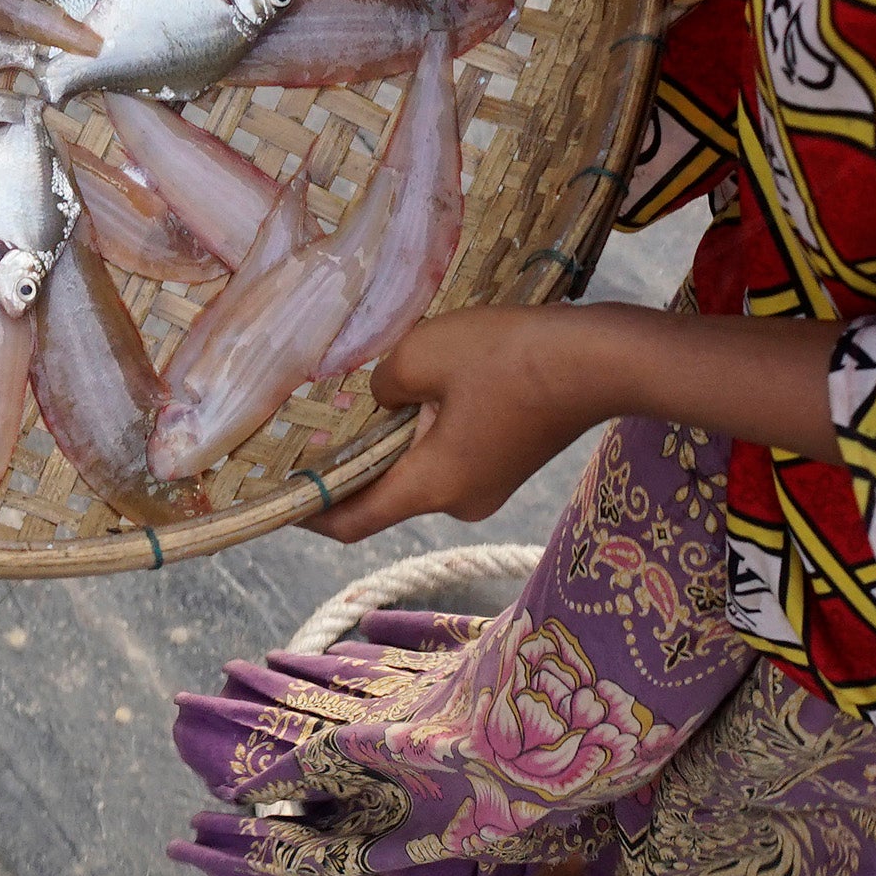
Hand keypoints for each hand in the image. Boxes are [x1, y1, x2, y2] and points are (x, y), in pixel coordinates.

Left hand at [308, 307, 604, 544]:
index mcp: (432, 487)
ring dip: (394, 441)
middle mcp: (459, 502)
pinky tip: (423, 392)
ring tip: (365, 399)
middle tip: (312, 431)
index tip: (276, 499)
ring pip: (421, 469)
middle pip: (388, 493)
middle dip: (353, 464)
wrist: (599, 360)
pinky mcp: (509, 463)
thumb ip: (383, 384)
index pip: (354, 521)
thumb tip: (384, 398)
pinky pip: (451, 455)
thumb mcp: (423, 354)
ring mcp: (489, 486)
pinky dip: (428, 433)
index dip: (311, 513)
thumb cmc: (508, 358)